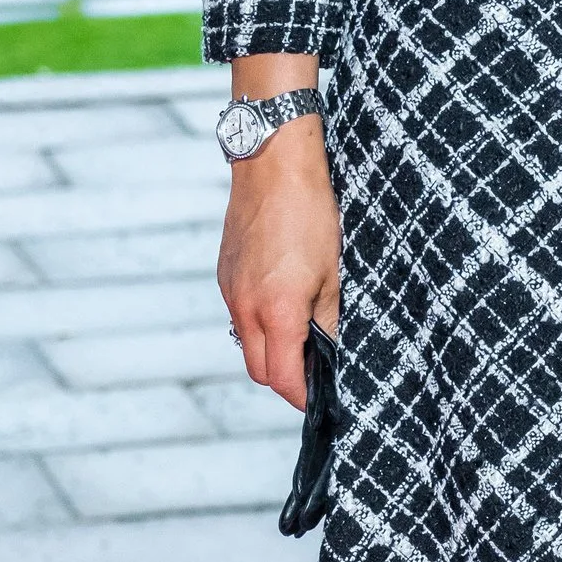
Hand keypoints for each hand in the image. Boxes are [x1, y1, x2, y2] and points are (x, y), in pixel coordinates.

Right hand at [217, 70, 340, 409]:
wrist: (273, 164)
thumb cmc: (311, 213)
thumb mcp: (336, 272)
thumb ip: (332, 319)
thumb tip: (335, 352)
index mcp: (276, 311)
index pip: (283, 378)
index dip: (303, 396)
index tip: (322, 398)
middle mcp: (244, 307)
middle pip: (259, 370)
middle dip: (287, 379)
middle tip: (318, 372)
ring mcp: (230, 290)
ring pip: (246, 344)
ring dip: (272, 351)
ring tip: (305, 338)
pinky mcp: (225, 274)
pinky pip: (239, 316)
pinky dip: (260, 325)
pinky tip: (285, 306)